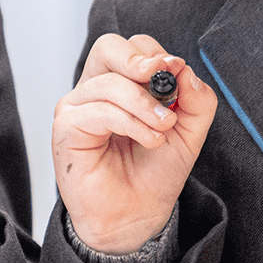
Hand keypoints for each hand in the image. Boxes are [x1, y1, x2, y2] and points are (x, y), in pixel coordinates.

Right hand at [52, 34, 215, 253]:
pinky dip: (129, 122)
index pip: (132, 47)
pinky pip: (98, 111)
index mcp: (120, 83)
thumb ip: (195, 100)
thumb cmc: (154, 173)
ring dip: (143, 104)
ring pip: (108, 83)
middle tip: (163, 78)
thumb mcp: (188, 132)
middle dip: (139, 59)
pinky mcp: (66, 129)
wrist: (138, 215)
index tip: (176, 70)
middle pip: (107, 47)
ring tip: (163, 127)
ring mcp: (77, 107)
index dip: (155, 54)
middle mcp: (94, 90)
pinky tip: (149, 139)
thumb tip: (184, 69)